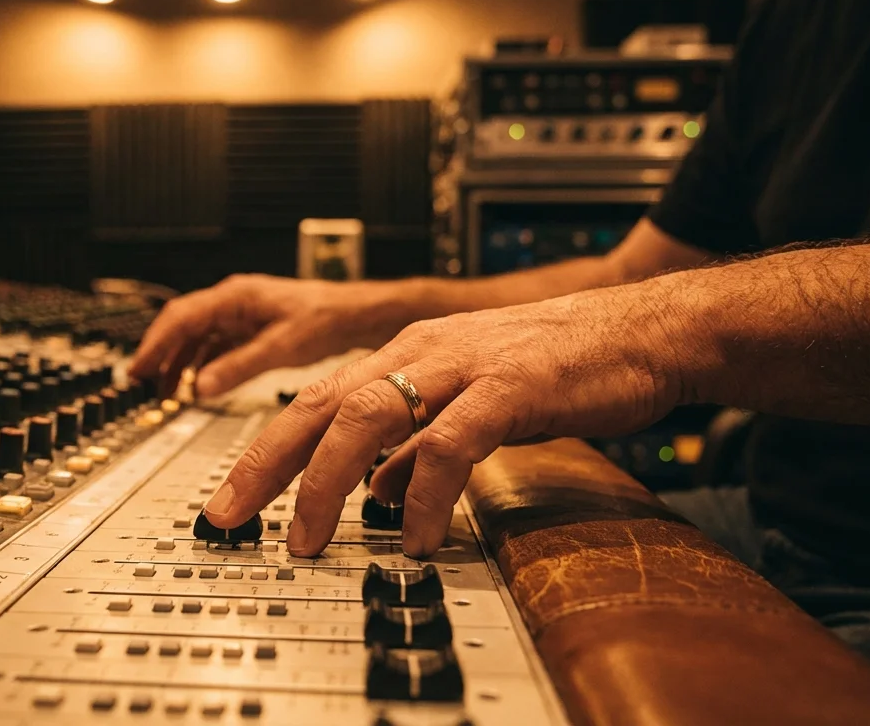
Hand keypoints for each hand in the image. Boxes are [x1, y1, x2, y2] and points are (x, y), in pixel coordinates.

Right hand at [130, 274, 407, 398]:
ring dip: (178, 361)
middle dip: (159, 352)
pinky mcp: (248, 328)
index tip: (139, 369)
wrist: (354, 314)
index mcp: (234, 296)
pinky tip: (197, 385)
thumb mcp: (281, 347)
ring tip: (164, 390)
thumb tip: (202, 387)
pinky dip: (200, 364)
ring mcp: (239, 314)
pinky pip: (213, 344)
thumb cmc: (324, 318)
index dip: (156, 344)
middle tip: (140, 381)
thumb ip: (239, 366)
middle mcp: (232, 301)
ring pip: (195, 336)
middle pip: (181, 324)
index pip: (181, 317)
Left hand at [203, 283, 694, 557]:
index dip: (263, 452)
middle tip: (231, 517)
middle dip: (266, 465)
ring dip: (328, 481)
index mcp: (404, 355)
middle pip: (318, 405)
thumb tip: (372, 488)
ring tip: (310, 537)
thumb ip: (416, 441)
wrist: (641, 332)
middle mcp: (419, 352)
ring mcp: (462, 365)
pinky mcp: (509, 385)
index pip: (312, 403)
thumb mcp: (468, 402)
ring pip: (367, 415)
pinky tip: (413, 534)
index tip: (229, 501)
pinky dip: (423, 492)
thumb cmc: (557, 367)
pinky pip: (450, 442)